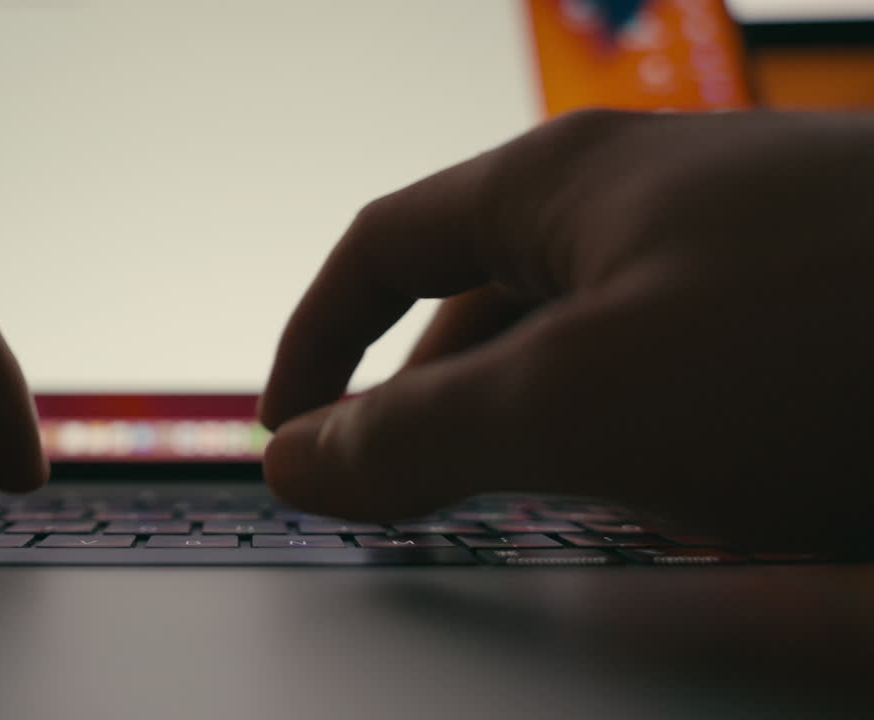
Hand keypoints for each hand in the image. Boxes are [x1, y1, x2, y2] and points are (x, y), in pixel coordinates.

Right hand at [260, 110, 873, 547]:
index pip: (380, 248)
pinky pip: (672, 374)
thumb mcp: (579, 400)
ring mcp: (730, 252)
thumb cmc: (827, 342)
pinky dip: (629, 438)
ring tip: (521, 509)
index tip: (285, 435)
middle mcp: (641, 199)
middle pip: (475, 300)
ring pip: (578, 345)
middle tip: (398, 500)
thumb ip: (414, 433)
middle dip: (419, 401)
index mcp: (561, 183)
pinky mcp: (805, 314)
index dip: (315, 343)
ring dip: (528, 428)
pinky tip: (662, 495)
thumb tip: (293, 460)